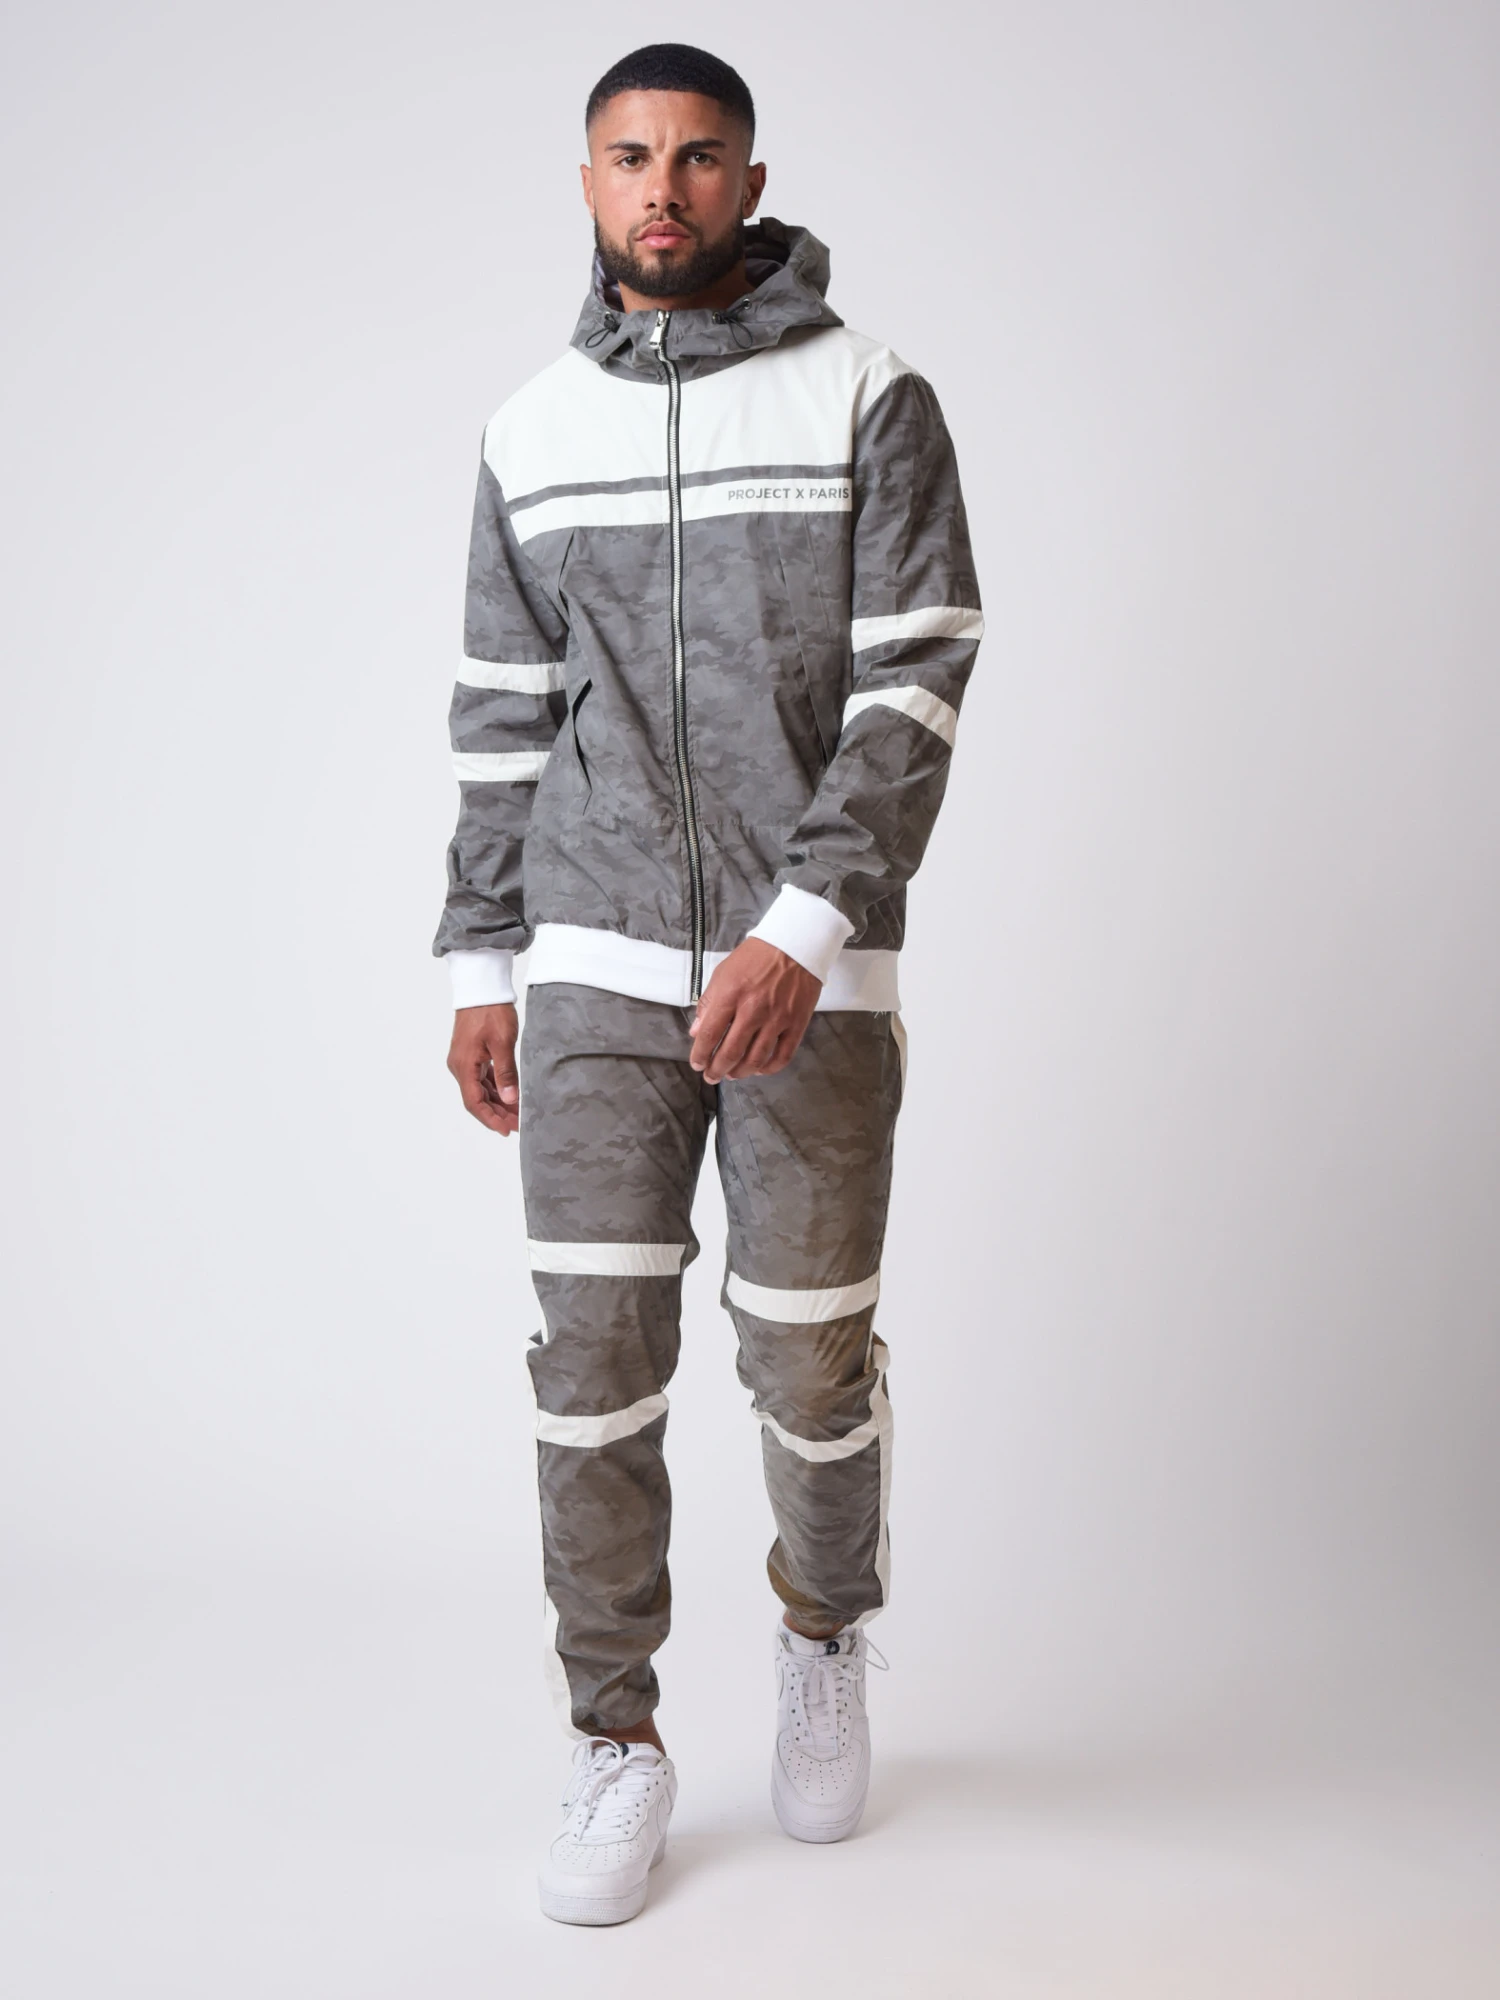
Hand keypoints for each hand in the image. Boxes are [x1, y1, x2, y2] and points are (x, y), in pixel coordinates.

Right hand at [447, 1003, 519, 1134]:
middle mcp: (460, 1066)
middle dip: (497, 1114)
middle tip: (518, 1124)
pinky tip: (509, 1095)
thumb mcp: (502, 1043)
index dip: (490, 1119)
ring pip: (480, 1090)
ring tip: (517, 1113)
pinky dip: (495, 1089)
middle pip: (476, 1099)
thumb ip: (506, 1074)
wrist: (481, 987)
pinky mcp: (471, 1054)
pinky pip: (481, 1078)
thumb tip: (511, 1100)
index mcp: (464, 1066)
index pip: (474, 1102)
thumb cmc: (491, 1011)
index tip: (507, 1130)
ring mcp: (464, 1060)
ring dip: (497, 1102)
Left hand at [689, 939, 820, 1083]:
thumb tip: (697, 1031)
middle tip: (711, 1077)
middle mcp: (753, 1010)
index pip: (710, 1034)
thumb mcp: (723, 973)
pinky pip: (782, 1055)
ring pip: (755, 1059)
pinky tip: (759, 1069)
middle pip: (731, 1052)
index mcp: (731, 995)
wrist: (795, 945)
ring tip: (732, 1075)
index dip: (700, 1054)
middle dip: (717, 1069)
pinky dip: (769, 1068)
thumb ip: (708, 1003)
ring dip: (740, 1072)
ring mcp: (777, 1019)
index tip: (697, 1064)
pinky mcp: (797, 1023)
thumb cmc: (755, 957)